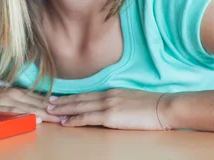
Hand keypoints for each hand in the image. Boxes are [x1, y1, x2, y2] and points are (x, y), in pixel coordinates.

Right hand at [0, 82, 61, 123]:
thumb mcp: (3, 96)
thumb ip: (18, 101)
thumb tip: (36, 108)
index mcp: (16, 91)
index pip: (39, 99)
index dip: (53, 104)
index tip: (67, 109)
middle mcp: (12, 94)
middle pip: (37, 103)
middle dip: (53, 110)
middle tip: (68, 115)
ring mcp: (4, 101)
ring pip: (28, 108)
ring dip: (44, 113)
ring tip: (57, 118)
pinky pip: (13, 113)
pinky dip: (24, 116)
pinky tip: (34, 119)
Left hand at [46, 88, 171, 129]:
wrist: (165, 107)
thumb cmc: (153, 106)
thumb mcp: (131, 98)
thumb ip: (119, 101)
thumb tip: (111, 107)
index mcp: (112, 91)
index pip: (87, 94)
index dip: (72, 96)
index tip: (59, 97)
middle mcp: (107, 95)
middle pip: (79, 98)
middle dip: (63, 101)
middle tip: (48, 103)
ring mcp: (108, 105)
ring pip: (80, 106)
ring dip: (64, 109)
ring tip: (51, 111)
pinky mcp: (111, 116)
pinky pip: (88, 118)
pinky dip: (75, 119)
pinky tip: (66, 122)